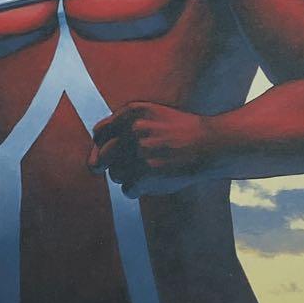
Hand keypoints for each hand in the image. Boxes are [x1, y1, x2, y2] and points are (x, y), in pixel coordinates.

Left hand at [87, 102, 213, 195]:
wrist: (210, 145)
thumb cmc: (179, 131)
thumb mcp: (152, 113)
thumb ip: (122, 123)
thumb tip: (93, 146)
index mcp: (133, 112)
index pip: (100, 133)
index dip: (102, 146)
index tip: (110, 153)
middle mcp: (134, 130)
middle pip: (103, 156)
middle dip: (111, 165)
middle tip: (131, 165)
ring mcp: (140, 153)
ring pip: (116, 175)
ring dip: (128, 177)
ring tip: (148, 171)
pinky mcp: (147, 175)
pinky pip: (128, 190)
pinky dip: (138, 190)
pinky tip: (153, 181)